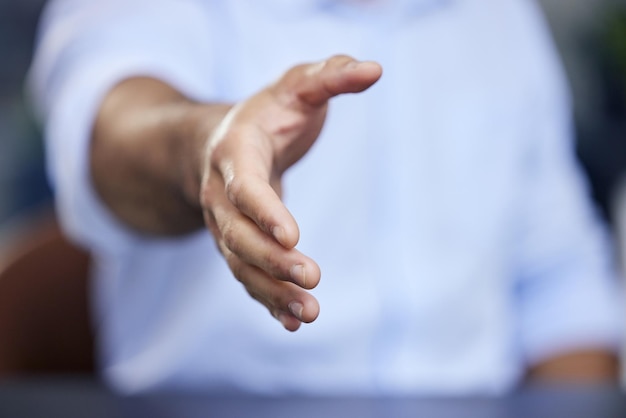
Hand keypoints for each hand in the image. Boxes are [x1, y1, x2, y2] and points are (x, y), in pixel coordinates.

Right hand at [200, 55, 381, 330]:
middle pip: (238, 235)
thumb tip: (374, 69)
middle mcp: (221, 194)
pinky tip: (292, 321)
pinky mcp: (239, 244)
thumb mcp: (297, 84)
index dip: (264, 211)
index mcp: (234, 151)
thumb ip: (330, 76)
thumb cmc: (269, 114)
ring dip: (271, 291)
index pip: (244, 185)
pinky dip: (268, 300)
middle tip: (313, 279)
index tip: (294, 235)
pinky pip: (247, 276)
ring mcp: (226, 224)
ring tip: (308, 314)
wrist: (224, 142)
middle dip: (272, 260)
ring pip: (241, 264)